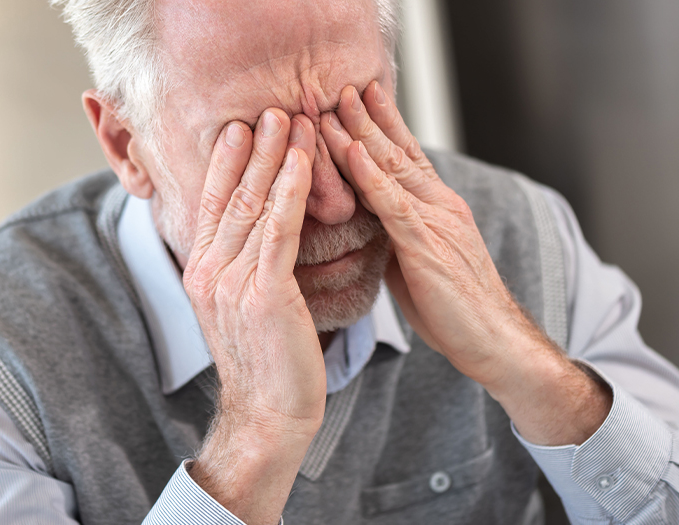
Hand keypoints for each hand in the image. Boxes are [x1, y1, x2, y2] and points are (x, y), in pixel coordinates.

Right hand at [182, 109, 325, 523]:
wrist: (269, 413)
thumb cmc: (265, 361)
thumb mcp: (241, 307)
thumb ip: (240, 267)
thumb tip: (254, 234)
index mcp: (202, 272)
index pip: (212, 204)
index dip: (225, 162)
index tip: (239, 127)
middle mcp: (209, 271)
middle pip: (231, 195)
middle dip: (252, 147)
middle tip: (270, 108)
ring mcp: (231, 281)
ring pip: (253, 204)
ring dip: (273, 157)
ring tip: (289, 118)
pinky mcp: (262, 293)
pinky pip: (278, 229)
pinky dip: (290, 190)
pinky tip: (302, 161)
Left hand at [321, 82, 527, 385]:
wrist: (492, 341)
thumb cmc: (453, 309)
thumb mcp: (417, 264)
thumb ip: (395, 238)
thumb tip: (368, 226)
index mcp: (438, 209)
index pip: (406, 157)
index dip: (382, 126)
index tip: (360, 100)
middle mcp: (439, 205)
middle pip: (397, 152)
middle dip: (368, 118)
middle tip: (342, 86)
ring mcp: (435, 222)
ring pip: (392, 169)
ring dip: (361, 134)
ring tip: (337, 104)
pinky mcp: (427, 246)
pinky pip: (394, 205)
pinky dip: (372, 177)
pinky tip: (354, 152)